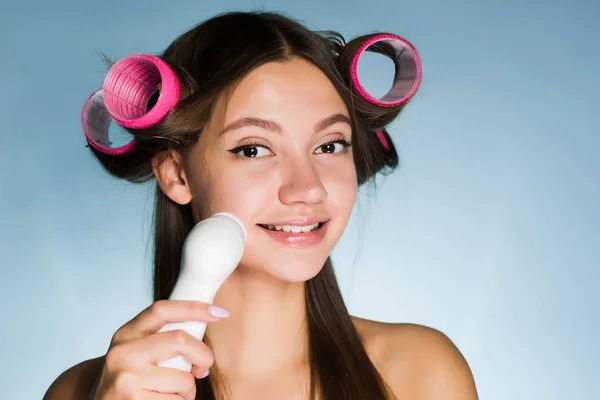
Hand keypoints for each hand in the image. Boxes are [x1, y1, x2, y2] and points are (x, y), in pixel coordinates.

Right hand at [91, 300, 225, 399]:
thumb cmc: (128, 381)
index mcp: (126, 334)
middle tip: (204, 369)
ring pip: (184, 379)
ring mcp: (126, 378)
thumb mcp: (135, 353)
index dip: (194, 308)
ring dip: (189, 391)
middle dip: (203, 356)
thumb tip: (205, 326)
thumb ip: (160, 339)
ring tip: (172, 394)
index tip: (220, 312)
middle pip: (180, 340)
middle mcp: (122, 352)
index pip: (162, 309)